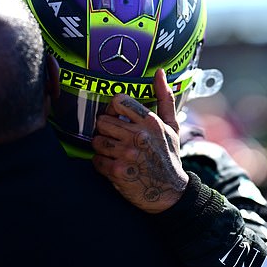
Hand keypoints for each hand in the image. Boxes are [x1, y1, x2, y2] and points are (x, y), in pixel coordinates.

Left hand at [92, 69, 187, 212]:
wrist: (171, 193)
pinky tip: (113, 166)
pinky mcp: (117, 171)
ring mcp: (127, 154)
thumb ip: (164, 98)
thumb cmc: (169, 157)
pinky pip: (95, 160)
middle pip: (102, 121)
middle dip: (106, 130)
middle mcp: (139, 135)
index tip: (117, 118)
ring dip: (102, 148)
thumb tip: (160, 72)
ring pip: (96, 140)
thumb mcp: (171, 127)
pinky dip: (101, 164)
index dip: (112, 109)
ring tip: (114, 153)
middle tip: (115, 139)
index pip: (118, 101)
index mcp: (150, 121)